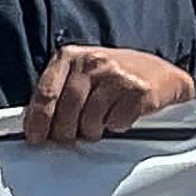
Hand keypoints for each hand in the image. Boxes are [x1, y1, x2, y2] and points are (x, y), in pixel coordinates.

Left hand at [22, 44, 195, 144]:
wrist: (161, 73)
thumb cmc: (114, 75)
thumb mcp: (81, 73)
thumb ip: (58, 90)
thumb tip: (36, 122)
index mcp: (70, 56)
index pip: (46, 92)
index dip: (38, 119)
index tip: (35, 137)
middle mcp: (92, 62)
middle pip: (67, 109)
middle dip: (63, 132)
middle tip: (66, 139)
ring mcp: (117, 75)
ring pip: (90, 119)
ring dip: (90, 131)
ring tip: (95, 126)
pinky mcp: (138, 91)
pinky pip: (115, 123)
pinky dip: (113, 127)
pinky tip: (116, 117)